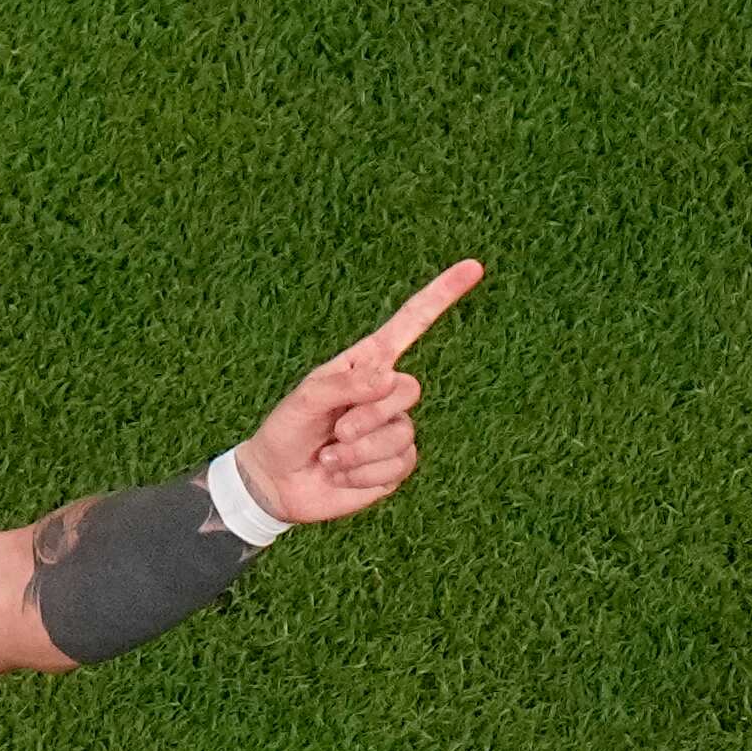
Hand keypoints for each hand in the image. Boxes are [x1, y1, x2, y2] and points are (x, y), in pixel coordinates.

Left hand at [233, 259, 483, 523]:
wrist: (277, 483)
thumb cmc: (287, 432)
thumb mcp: (305, 399)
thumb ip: (344, 385)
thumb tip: (389, 379)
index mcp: (366, 365)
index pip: (410, 325)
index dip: (441, 296)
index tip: (474, 267)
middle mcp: (386, 394)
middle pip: (409, 391)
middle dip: (369, 415)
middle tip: (335, 431)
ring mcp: (394, 429)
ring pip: (402, 436)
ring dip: (358, 452)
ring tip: (329, 457)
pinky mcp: (395, 465)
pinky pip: (397, 465)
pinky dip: (361, 474)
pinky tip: (339, 474)